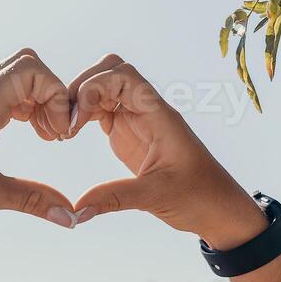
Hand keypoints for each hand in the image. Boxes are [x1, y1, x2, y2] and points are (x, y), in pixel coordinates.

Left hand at [0, 49, 79, 236]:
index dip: (55, 94)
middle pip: (26, 66)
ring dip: (40, 101)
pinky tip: (33, 135)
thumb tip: (72, 218)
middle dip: (51, 93)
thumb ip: (33, 201)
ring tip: (48, 137)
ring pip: (17, 80)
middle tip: (57, 132)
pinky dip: (26, 108)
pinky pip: (6, 97)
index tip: (58, 134)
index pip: (30, 69)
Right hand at [66, 55, 266, 249]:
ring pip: (103, 89)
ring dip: (80, 101)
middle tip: (64, 119)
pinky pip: (102, 111)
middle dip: (82, 86)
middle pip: (110, 72)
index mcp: (159, 115)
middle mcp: (148, 111)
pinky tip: (70, 135)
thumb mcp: (156, 197)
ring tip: (63, 130)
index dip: (94, 87)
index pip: (124, 76)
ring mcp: (137, 121)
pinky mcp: (129, 135)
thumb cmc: (199, 197)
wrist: (217, 209)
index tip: (76, 120)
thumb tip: (77, 210)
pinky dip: (83, 116)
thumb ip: (114, 199)